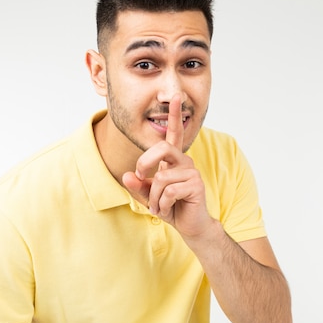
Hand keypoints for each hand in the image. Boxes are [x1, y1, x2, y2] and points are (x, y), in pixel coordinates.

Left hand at [122, 95, 213, 237]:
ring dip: (154, 197)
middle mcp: (184, 162)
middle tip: (141, 177)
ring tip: (159, 207)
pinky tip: (167, 210)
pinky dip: (162, 205)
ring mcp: (192, 172)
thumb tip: (126, 176)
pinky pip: (168, 191)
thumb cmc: (171, 207)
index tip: (176, 96)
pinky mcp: (196, 185)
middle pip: (162, 148)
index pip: (174, 134)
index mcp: (173, 160)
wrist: (190, 226)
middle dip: (145, 163)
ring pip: (160, 177)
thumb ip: (138, 185)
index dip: (175, 115)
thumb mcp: (149, 196)